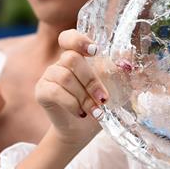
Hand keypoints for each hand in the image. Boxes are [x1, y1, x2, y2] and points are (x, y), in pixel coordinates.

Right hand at [35, 30, 108, 148]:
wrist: (81, 131)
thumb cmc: (97, 104)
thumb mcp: (111, 88)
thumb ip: (117, 73)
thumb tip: (127, 62)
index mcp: (76, 56)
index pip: (69, 38)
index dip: (78, 40)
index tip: (94, 51)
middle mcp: (60, 63)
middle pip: (71, 59)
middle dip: (91, 80)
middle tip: (104, 99)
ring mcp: (49, 76)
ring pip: (65, 77)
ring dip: (83, 96)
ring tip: (95, 111)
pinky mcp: (42, 91)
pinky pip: (55, 92)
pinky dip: (72, 103)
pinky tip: (80, 113)